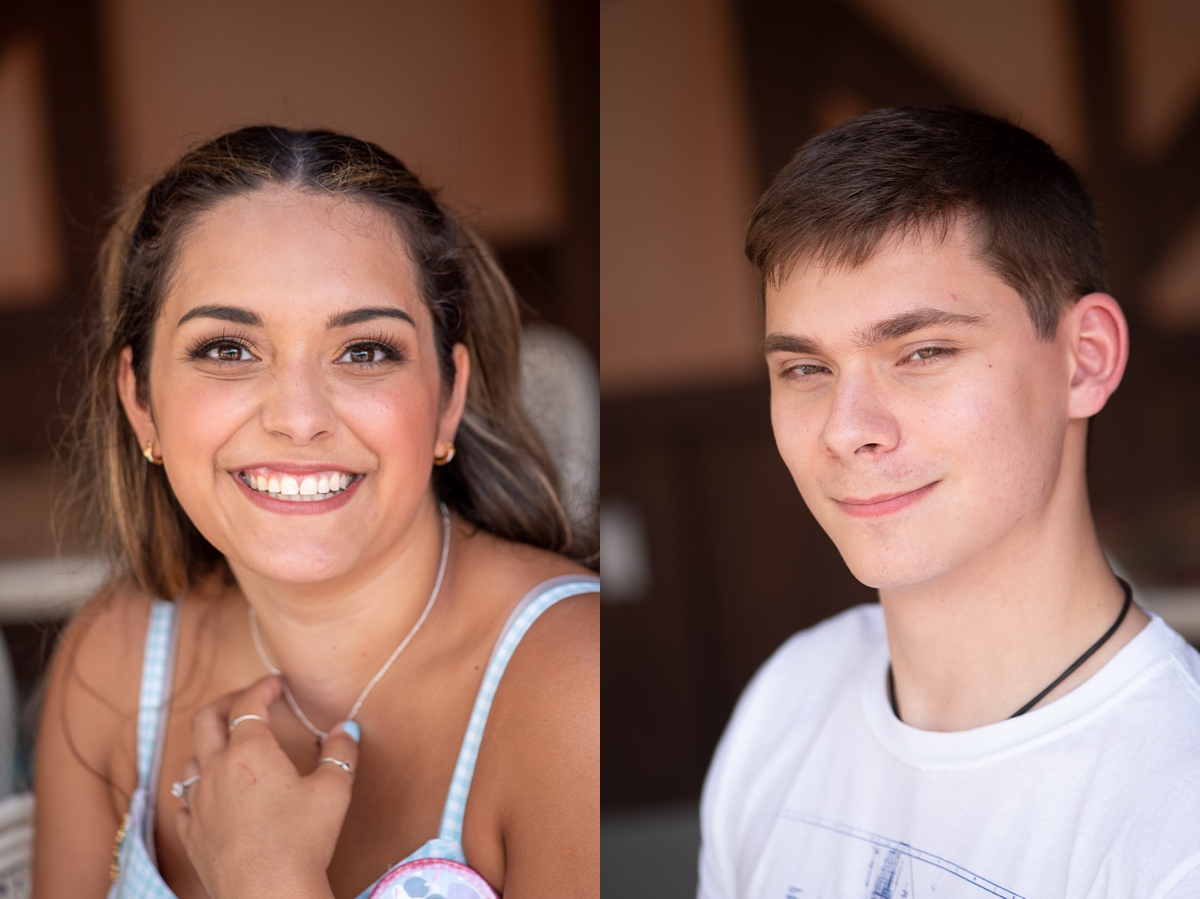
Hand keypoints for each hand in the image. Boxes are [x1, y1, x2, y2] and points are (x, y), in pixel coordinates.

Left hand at [174, 676, 360, 898]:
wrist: (268, 895)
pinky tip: (211, 795)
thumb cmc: (302, 841)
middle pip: (205, 720)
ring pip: (191, 760)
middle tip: (245, 701)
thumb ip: (339, 754)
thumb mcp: (333, 791)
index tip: (275, 684)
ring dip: (208, 746)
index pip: (248, 704)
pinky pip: (185, 801)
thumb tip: (344, 730)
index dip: (262, 687)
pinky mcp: (191, 835)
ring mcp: (198, 804)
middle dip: (225, 702)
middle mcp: (216, 771)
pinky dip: (197, 789)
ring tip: (229, 748)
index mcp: (249, 752)